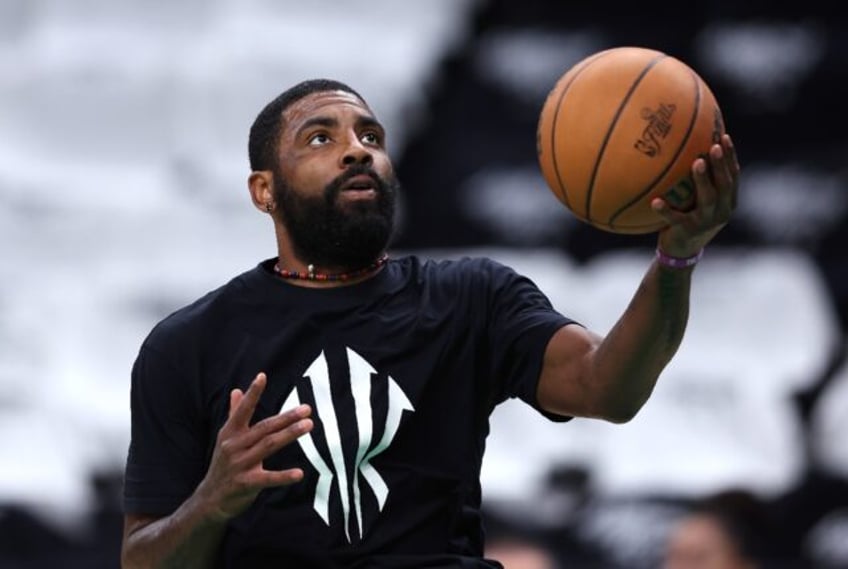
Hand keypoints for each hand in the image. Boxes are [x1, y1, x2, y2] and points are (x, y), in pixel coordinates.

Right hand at [194, 372, 312, 521]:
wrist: (210, 500)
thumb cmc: (223, 465)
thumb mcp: (226, 439)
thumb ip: (234, 414)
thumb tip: (236, 390)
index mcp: (230, 433)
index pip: (242, 410)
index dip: (252, 393)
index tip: (262, 376)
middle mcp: (233, 446)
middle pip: (264, 428)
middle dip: (286, 417)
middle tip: (306, 409)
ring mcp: (239, 465)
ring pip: (268, 446)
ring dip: (290, 435)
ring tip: (309, 426)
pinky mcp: (246, 484)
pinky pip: (268, 478)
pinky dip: (284, 476)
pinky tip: (299, 473)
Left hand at [652, 133, 739, 256]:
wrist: (682, 252)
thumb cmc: (688, 218)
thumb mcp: (697, 200)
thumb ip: (698, 181)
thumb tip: (686, 148)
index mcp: (727, 202)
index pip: (733, 175)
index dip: (730, 156)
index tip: (724, 136)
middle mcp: (721, 211)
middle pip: (725, 184)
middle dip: (721, 164)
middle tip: (714, 145)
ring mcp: (706, 222)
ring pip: (708, 199)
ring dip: (703, 179)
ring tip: (696, 162)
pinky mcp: (688, 231)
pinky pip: (675, 218)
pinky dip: (665, 210)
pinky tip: (655, 201)